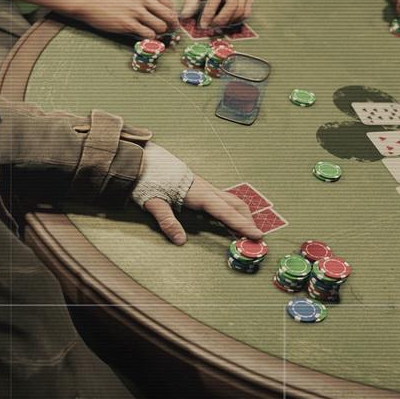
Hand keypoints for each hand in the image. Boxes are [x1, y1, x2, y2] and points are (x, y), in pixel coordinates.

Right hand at [72, 0, 178, 38]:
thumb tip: (163, 8)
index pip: (169, 3)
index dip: (171, 14)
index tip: (169, 20)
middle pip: (168, 15)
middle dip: (171, 25)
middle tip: (169, 31)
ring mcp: (135, 11)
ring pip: (160, 26)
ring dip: (159, 32)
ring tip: (153, 32)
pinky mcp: (127, 23)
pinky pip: (148, 34)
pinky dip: (150, 38)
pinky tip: (144, 36)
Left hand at [142, 175, 262, 244]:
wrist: (141, 158)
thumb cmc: (146, 178)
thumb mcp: (153, 202)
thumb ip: (167, 221)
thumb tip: (181, 241)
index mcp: (198, 193)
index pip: (226, 212)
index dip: (242, 225)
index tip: (258, 235)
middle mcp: (205, 189)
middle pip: (235, 204)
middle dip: (247, 220)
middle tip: (256, 238)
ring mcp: (203, 187)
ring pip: (230, 200)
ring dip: (241, 215)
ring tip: (245, 231)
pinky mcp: (199, 187)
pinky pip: (221, 200)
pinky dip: (230, 211)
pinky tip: (227, 220)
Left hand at [180, 0, 252, 27]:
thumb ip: (190, 1)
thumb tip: (184, 17)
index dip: (209, 13)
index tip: (202, 25)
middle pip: (232, 5)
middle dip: (221, 20)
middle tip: (211, 27)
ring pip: (241, 10)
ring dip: (229, 22)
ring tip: (217, 24)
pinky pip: (246, 12)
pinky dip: (237, 20)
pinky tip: (227, 21)